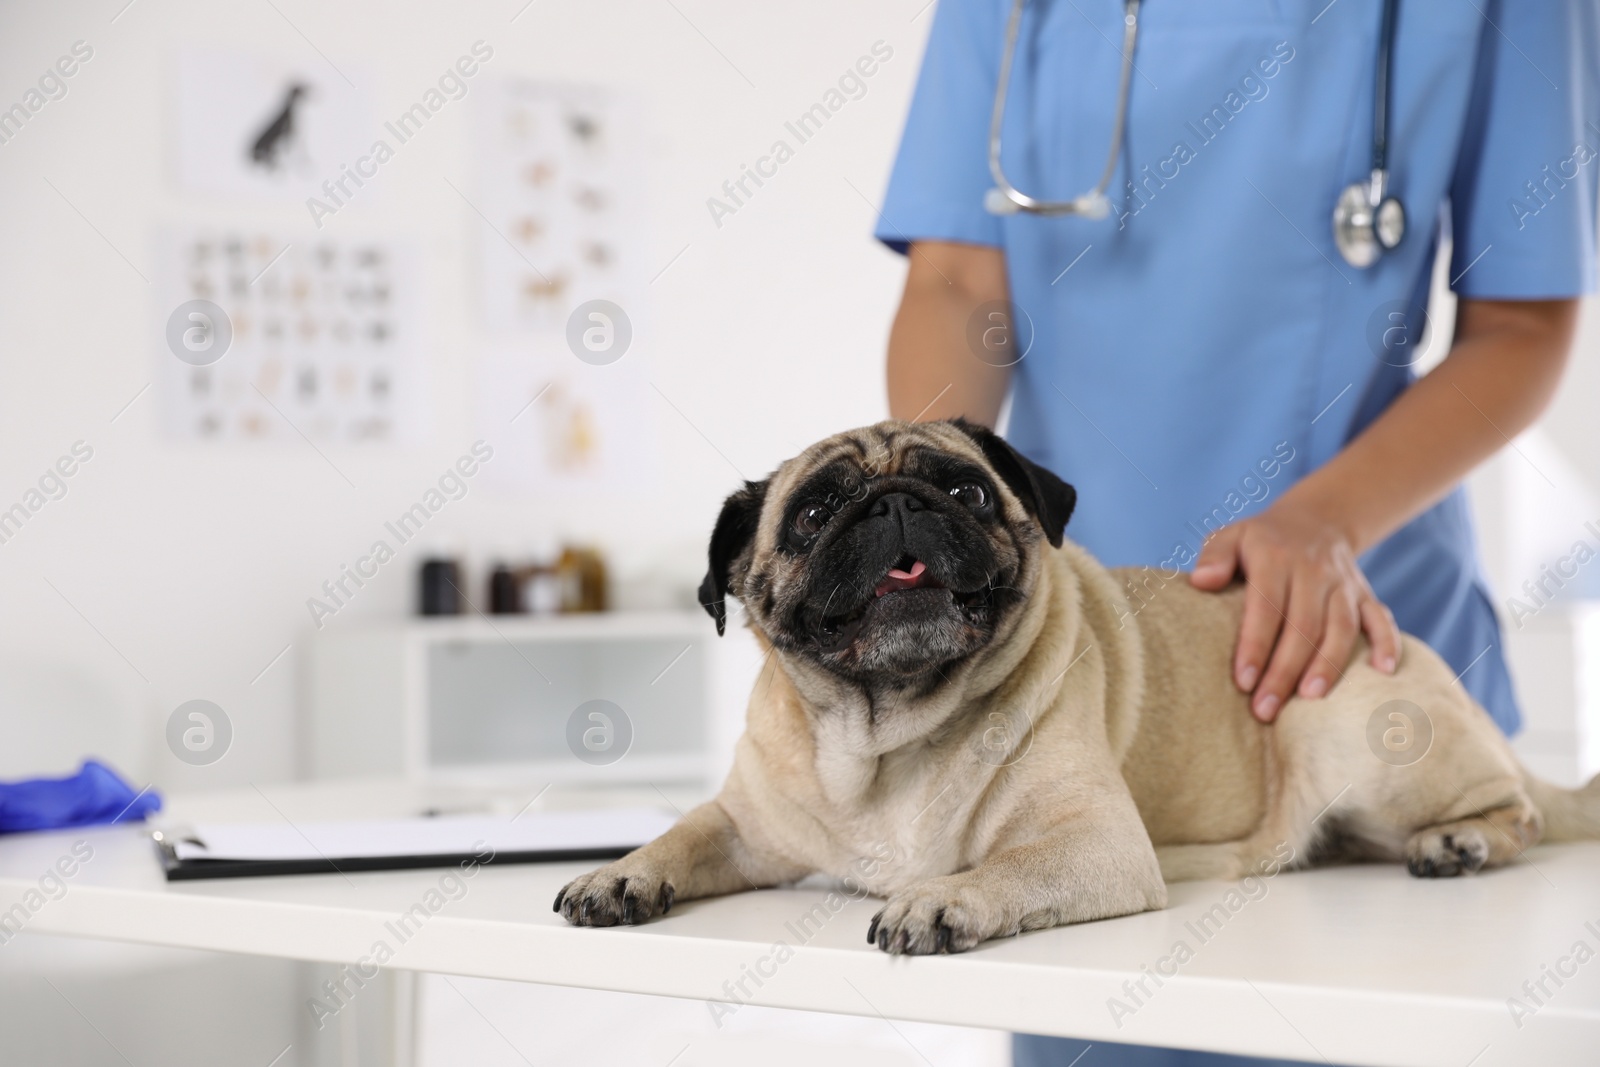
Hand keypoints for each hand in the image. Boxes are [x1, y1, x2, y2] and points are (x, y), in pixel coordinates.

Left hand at [1188, 496, 1399, 721]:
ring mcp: (1343, 583)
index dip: (1255, 646)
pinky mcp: (1365, 593)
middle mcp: (1313, 570)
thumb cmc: (1261, 541)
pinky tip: (1383, 673)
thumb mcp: (1231, 536)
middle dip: (1284, 671)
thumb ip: (1214, 556)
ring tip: (1310, 699)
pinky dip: (1387, 643)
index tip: (1243, 682)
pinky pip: (1381, 618)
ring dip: (1328, 665)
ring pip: (1340, 627)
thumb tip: (1201, 581)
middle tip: (1266, 709)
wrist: (1315, 521)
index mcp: (1275, 558)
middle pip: (1303, 626)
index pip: (1265, 607)